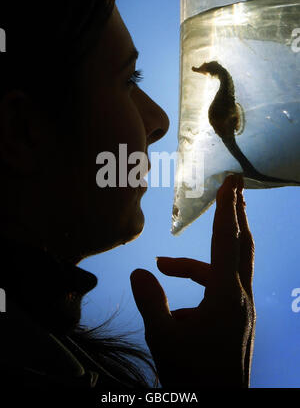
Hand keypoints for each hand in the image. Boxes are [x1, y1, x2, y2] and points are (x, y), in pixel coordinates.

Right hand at [130, 174, 254, 387]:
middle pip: (242, 244)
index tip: (229, 183)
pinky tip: (176, 301)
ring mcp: (243, 308)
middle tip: (235, 188)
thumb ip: (151, 301)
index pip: (226, 241)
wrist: (218, 405)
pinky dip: (199, 282)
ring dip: (198, 260)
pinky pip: (221, 287)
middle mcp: (241, 297)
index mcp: (226, 296)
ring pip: (228, 267)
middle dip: (236, 214)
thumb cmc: (193, 376)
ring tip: (162, 264)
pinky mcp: (238, 318)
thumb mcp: (163, 339)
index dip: (225, 209)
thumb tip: (139, 270)